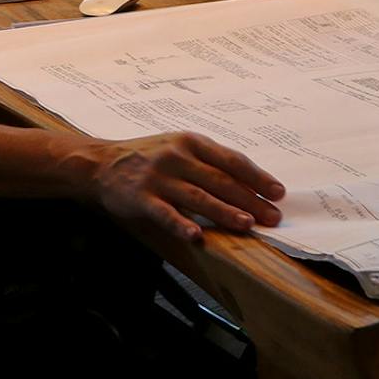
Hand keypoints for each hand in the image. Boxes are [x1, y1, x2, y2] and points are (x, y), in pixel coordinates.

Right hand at [86, 132, 284, 243]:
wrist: (101, 163)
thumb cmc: (148, 157)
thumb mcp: (179, 148)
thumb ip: (208, 162)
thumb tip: (248, 184)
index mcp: (191, 142)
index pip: (231, 160)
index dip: (257, 177)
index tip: (277, 193)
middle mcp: (177, 157)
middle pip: (220, 180)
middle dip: (250, 200)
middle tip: (272, 217)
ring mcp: (158, 177)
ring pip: (198, 196)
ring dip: (224, 211)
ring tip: (246, 224)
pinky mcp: (141, 197)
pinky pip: (165, 213)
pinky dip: (181, 224)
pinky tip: (196, 236)